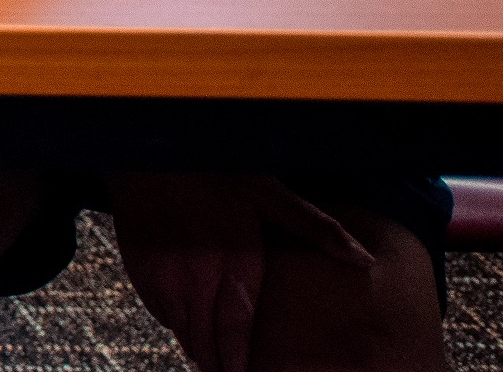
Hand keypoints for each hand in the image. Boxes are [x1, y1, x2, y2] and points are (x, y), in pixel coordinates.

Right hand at [107, 173, 375, 371]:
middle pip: (204, 347)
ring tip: (217, 356)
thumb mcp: (271, 194)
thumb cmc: (214, 172)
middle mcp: (192, 283)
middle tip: (234, 371)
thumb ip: (317, 229)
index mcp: (231, 271)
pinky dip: (178, 322)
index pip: (233, 341)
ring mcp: (161, 279)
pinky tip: (192, 317)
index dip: (239, 368)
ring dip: (200, 347)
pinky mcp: (138, 272)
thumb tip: (364, 259)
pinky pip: (161, 314)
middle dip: (220, 365)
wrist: (150, 152)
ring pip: (182, 334)